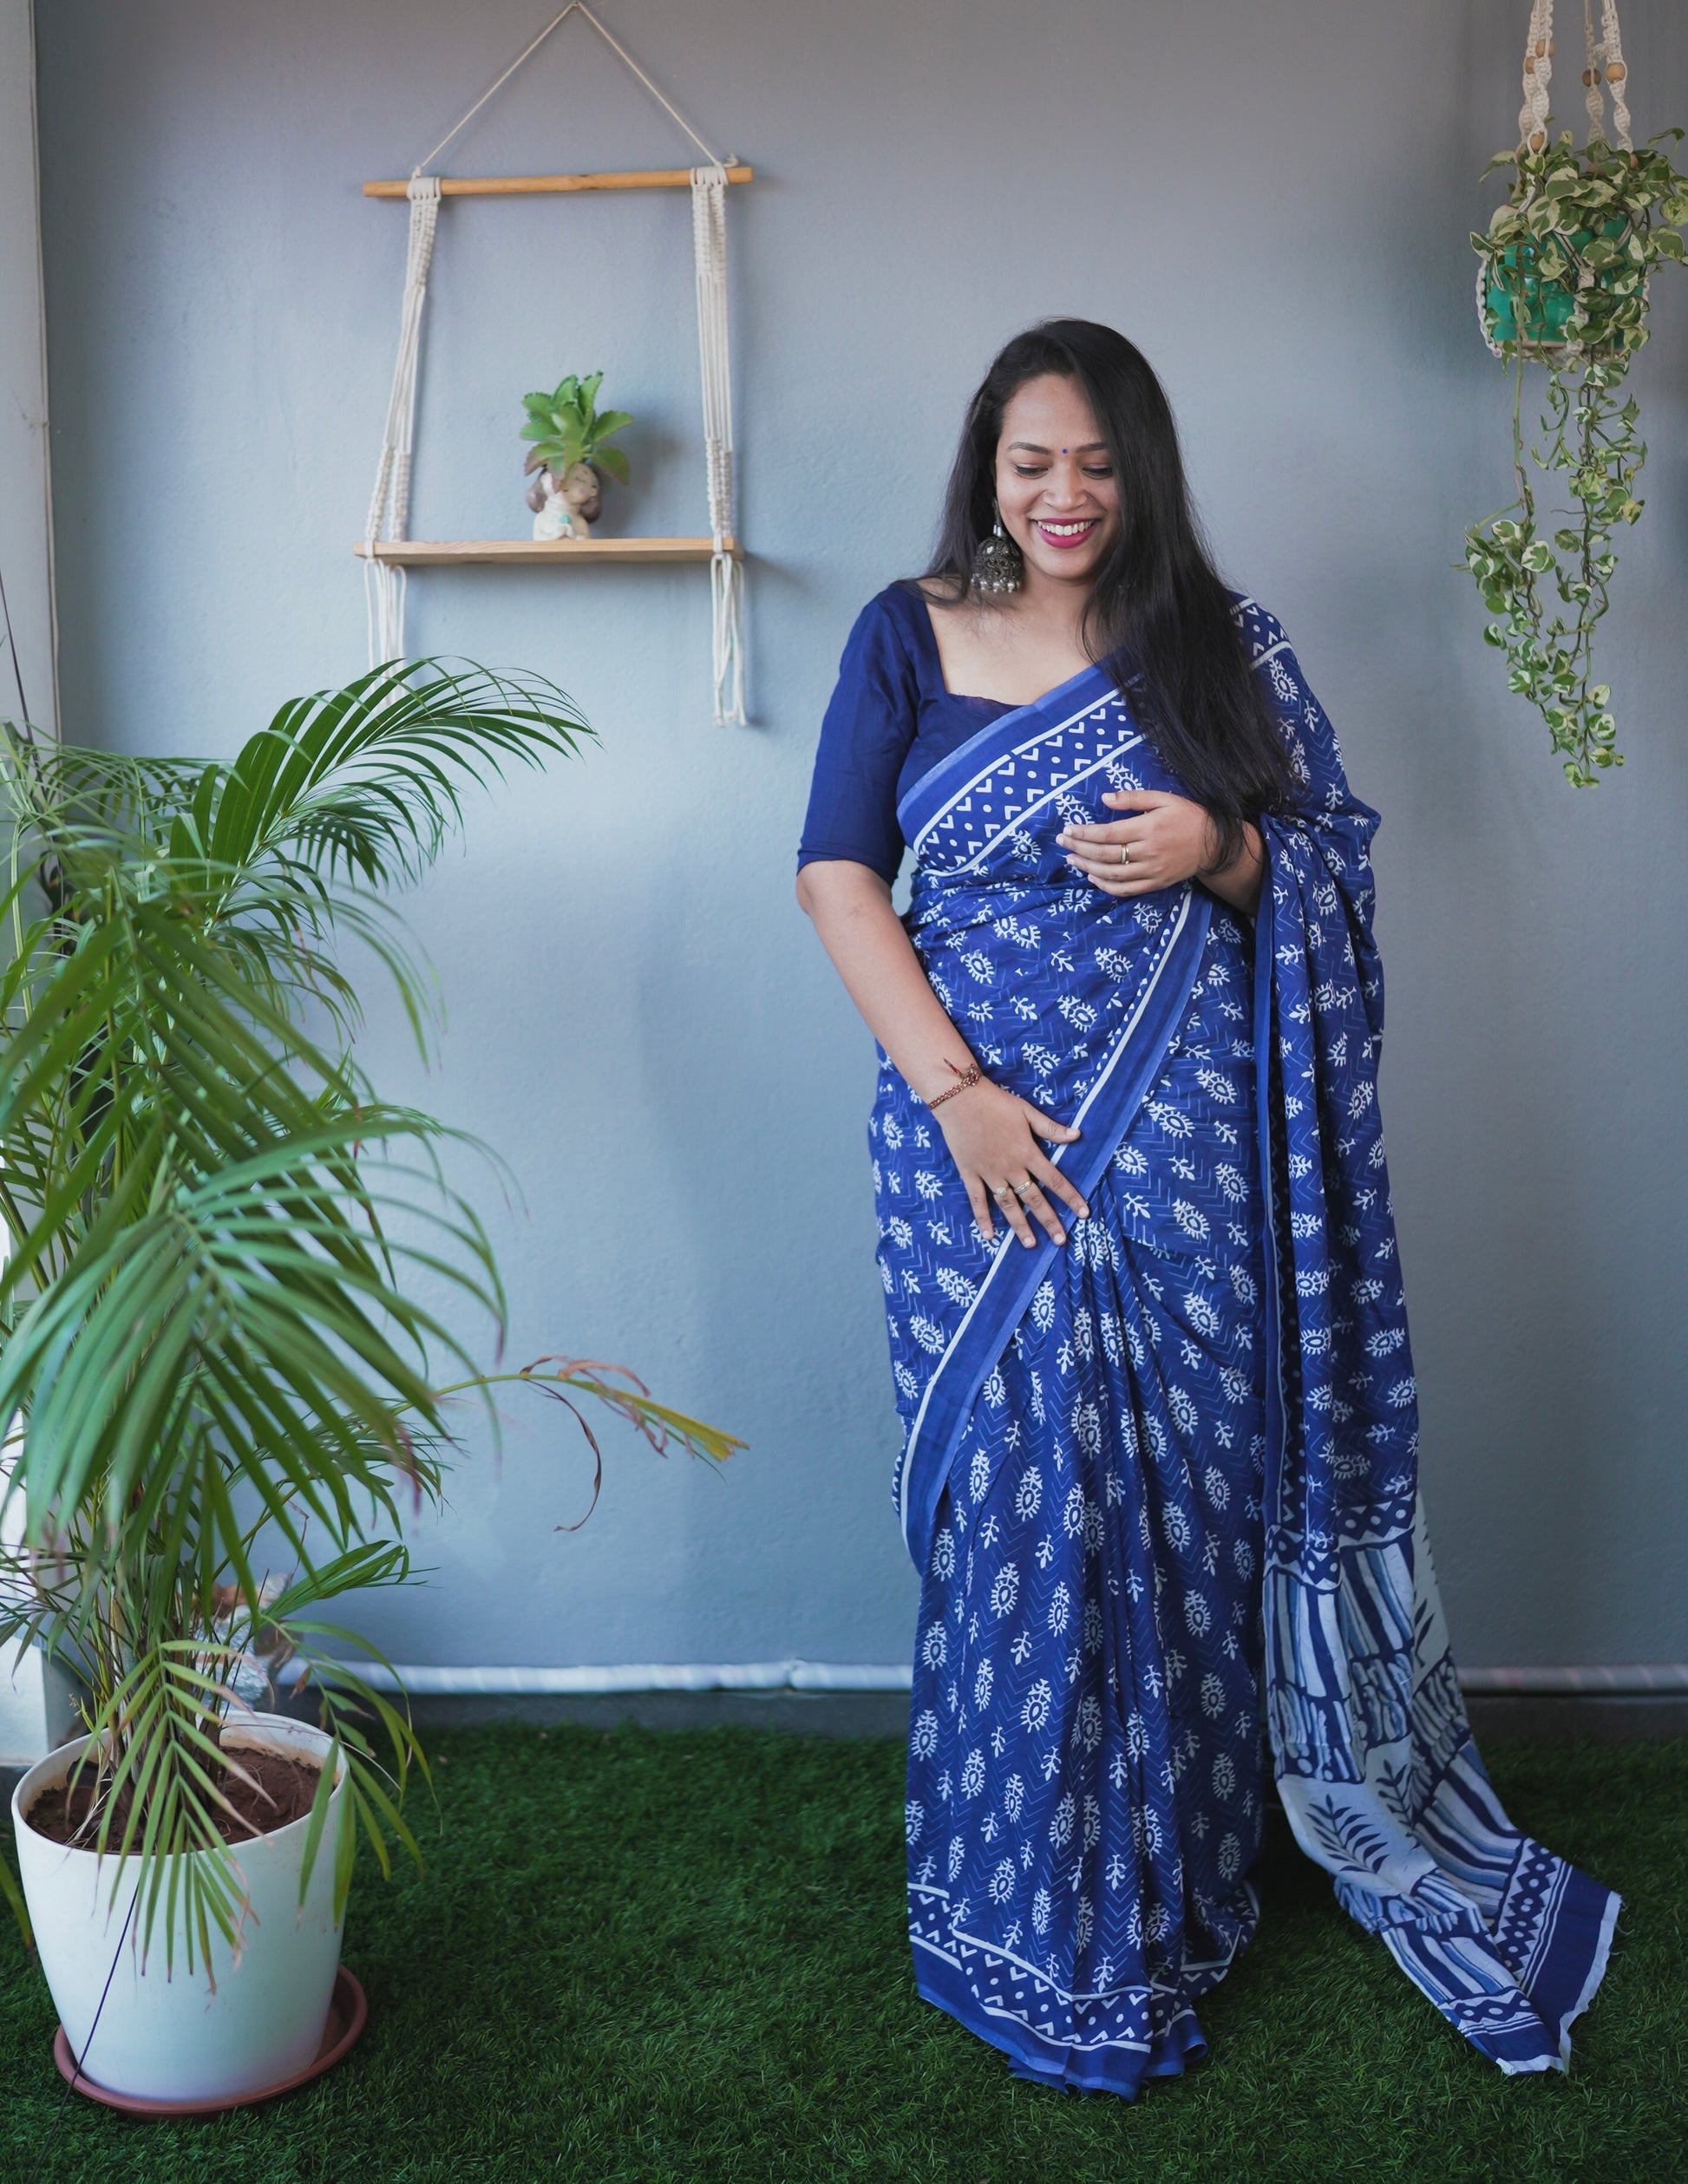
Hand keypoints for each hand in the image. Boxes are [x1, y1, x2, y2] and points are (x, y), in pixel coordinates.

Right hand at [934, 1079, 1088, 1247]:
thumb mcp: (1027, 1111)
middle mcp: (1010, 1167)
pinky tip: (989, 1236)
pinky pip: (977, 1200)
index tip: (1083, 1213)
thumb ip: (1051, 1128)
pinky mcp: (970, 1174)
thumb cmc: (995, 1102)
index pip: (1054, 1179)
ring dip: (1020, 1226)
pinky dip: (982, 1218)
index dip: (1070, 1197)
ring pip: (1008, 1205)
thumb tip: (1078, 1135)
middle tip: (1061, 1241)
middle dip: (1049, 1221)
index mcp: (1027, 1152)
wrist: (959, 1098)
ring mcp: (989, 1173)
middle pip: (1034, 1199)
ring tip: (1030, 1244)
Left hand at [1056, 789, 1215, 895]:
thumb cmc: (1187, 816)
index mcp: (1149, 828)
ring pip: (1112, 874)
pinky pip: (1126, 889)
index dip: (1084, 833)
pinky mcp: (1155, 883)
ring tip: (1072, 860)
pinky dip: (1106, 886)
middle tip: (1062, 843)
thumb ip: (1133, 798)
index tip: (1068, 830)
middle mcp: (1149, 851)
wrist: (1213, 844)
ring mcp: (1152, 870)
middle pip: (1106, 854)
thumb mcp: (1163, 798)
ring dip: (1088, 868)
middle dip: (1080, 849)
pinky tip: (1093, 877)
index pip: (1108, 833)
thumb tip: (1105, 798)